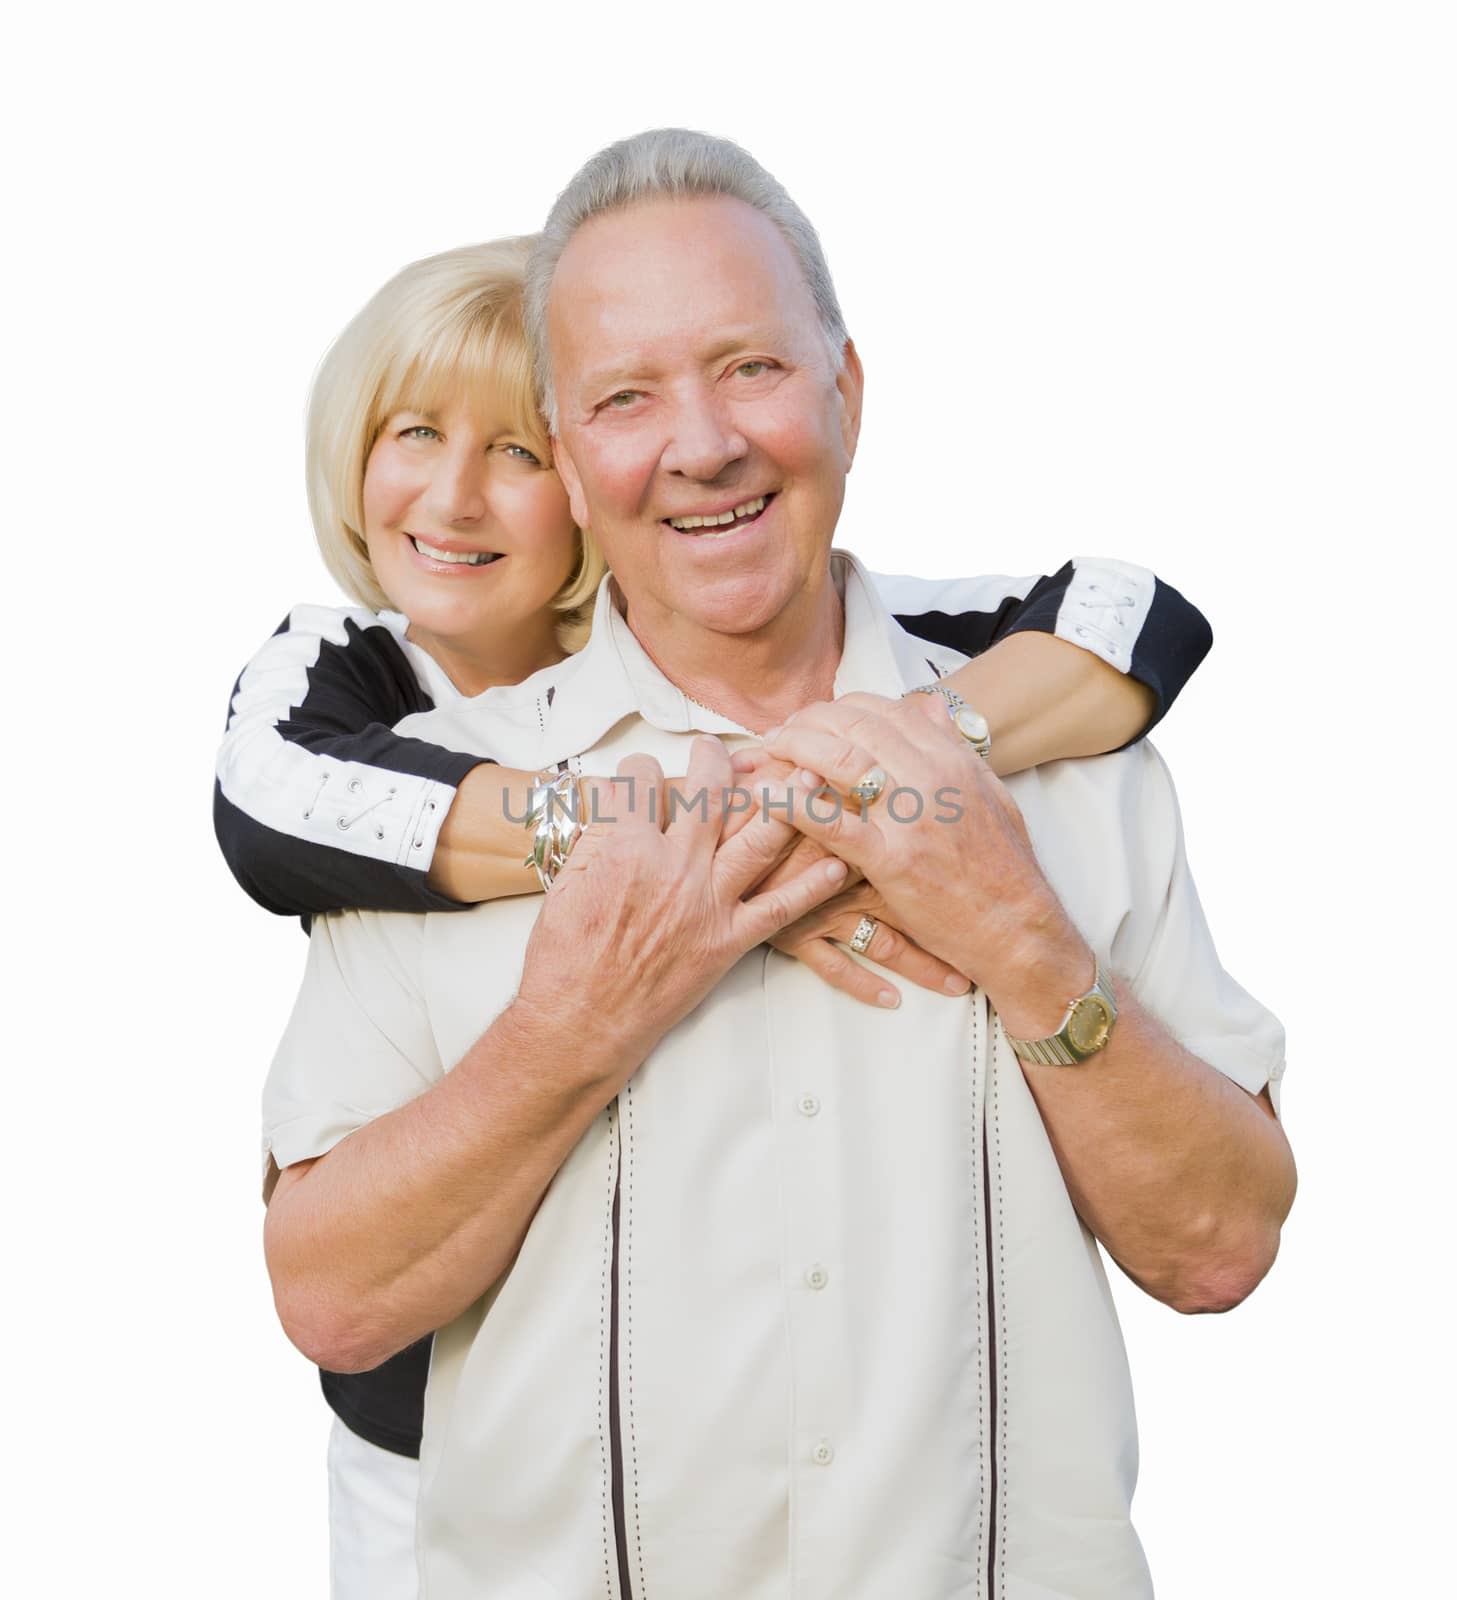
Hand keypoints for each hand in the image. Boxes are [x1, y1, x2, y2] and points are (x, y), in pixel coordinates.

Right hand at [516, 739, 849, 1077]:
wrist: (580, 1019)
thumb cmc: (564, 956)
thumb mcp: (567, 882)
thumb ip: (597, 835)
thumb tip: (615, 800)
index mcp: (627, 847)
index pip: (644, 780)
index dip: (641, 768)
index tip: (644, 772)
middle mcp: (675, 867)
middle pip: (711, 794)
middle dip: (718, 760)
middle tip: (720, 750)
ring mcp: (707, 904)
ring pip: (759, 838)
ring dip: (786, 802)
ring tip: (802, 777)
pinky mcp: (728, 942)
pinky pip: (780, 908)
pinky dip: (811, 886)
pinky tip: (835, 863)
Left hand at [759, 696, 1093, 1037]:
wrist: (1018, 929)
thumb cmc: (1003, 869)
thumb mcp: (990, 794)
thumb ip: (956, 748)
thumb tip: (930, 706)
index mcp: (952, 759)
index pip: (883, 710)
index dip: (838, 709)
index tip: (814, 719)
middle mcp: (933, 777)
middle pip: (855, 725)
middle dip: (808, 722)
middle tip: (779, 734)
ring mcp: (912, 817)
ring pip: (840, 760)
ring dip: (794, 749)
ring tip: (766, 754)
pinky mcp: (893, 860)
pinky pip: (831, 822)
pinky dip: (793, 804)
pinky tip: (766, 796)